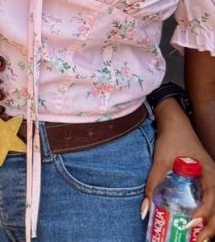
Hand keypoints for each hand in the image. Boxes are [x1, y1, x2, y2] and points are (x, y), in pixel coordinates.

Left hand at [145, 99, 214, 239]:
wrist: (175, 122)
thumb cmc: (170, 139)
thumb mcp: (160, 161)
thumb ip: (152, 184)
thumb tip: (144, 210)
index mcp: (209, 172)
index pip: (212, 198)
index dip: (204, 213)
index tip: (192, 222)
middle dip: (210, 227)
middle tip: (197, 240)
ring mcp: (212, 181)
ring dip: (211, 224)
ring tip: (200, 238)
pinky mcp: (207, 182)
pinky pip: (212, 202)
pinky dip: (208, 216)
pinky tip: (198, 226)